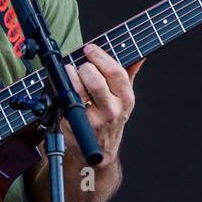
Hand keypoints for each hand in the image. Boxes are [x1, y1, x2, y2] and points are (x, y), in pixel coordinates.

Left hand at [63, 43, 143, 166]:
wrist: (101, 151)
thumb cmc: (111, 119)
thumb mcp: (124, 99)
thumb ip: (129, 75)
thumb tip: (139, 56)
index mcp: (126, 100)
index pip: (116, 72)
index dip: (100, 57)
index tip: (90, 49)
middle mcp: (111, 111)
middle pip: (95, 80)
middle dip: (84, 67)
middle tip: (81, 65)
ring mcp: (92, 119)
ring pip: (78, 89)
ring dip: (70, 75)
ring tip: (70, 71)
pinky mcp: (75, 125)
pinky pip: (65, 101)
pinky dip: (62, 89)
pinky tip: (64, 87)